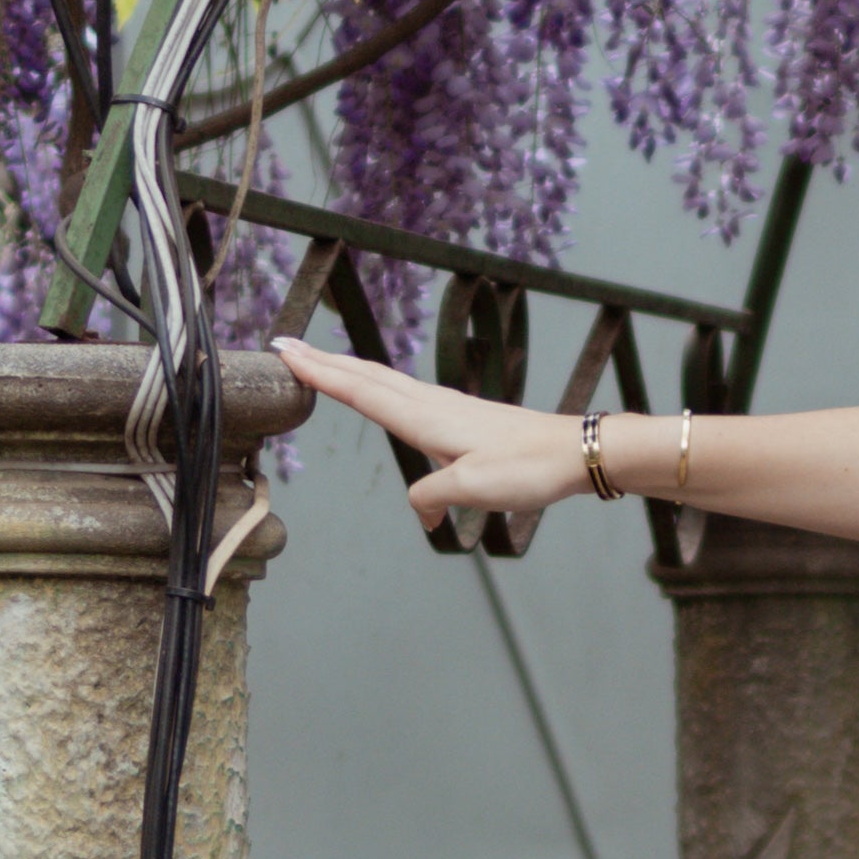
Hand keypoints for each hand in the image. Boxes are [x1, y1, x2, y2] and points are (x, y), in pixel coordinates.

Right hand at [274, 329, 594, 530]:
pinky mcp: (464, 417)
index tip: (286, 352)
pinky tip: (387, 397)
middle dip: (326, 362)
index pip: (361, 391)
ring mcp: (448, 408)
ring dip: (351, 371)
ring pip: (387, 383)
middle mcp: (432, 405)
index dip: (321, 372)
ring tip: (325, 364)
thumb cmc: (527, 468)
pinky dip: (383, 388)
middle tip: (288, 345)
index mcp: (426, 418)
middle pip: (368, 377)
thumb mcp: (470, 489)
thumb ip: (431, 497)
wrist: (573, 451)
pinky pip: (408, 396)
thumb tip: (420, 512)